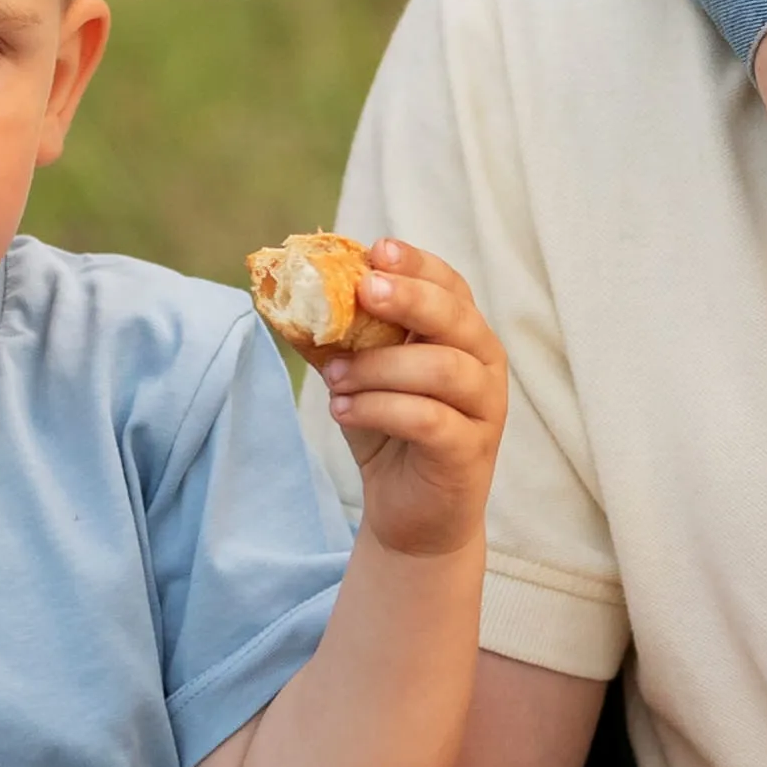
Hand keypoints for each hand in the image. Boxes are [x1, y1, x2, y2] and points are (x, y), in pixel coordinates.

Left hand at [316, 239, 508, 556]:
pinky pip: (430, 419)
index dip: (417, 264)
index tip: (375, 251)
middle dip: (408, 298)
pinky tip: (343, 410)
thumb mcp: (360, 378)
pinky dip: (380, 408)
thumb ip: (337, 339)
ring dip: (378, 367)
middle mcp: (484, 364)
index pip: (451, 285)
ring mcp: (484, 409)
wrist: (410, 515)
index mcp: (462, 335)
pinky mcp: (470, 452)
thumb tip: (282, 299)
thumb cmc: (390, 434)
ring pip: (442, 368)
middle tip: (362, 292)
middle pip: (456, 317)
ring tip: (334, 378)